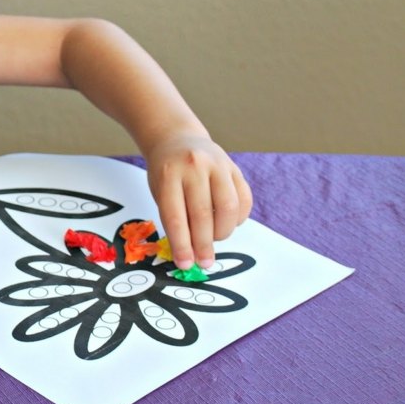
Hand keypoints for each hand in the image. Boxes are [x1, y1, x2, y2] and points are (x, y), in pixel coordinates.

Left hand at [145, 133, 252, 269]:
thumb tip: (189, 254)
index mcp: (168, 174)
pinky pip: (244, 199)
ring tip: (214, 239)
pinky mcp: (235, 167)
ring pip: (229, 209)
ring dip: (223, 232)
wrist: (178, 139)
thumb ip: (174, 218)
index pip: (176, 217)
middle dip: (204, 245)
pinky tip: (227, 223)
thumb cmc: (166, 171)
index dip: (182, 245)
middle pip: (203, 215)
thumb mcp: (160, 191)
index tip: (185, 264)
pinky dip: (238, 218)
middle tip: (204, 263)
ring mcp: (218, 164)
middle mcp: (194, 166)